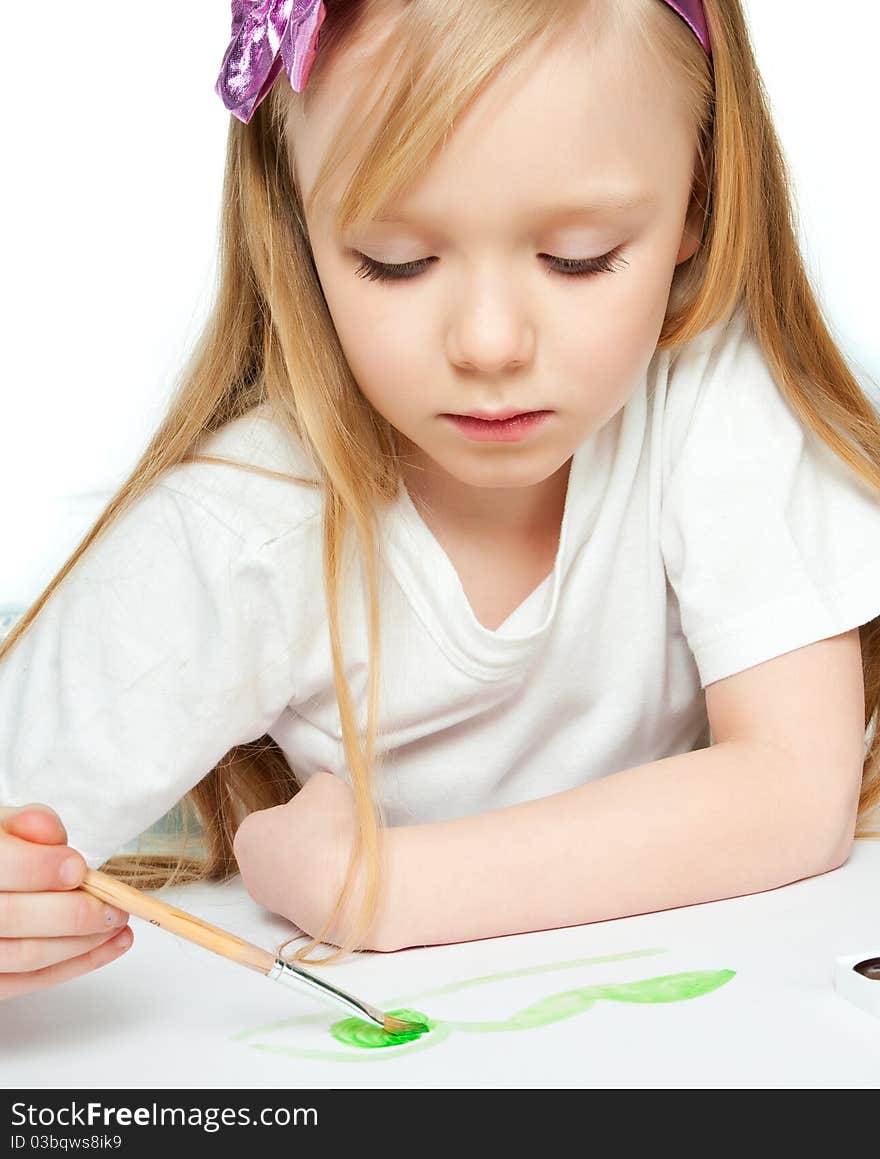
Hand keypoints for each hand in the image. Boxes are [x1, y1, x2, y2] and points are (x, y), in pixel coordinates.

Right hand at [0, 803, 131, 999]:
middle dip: (74, 912)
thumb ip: (28, 824)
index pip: (2, 867)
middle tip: (113, 904)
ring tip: (118, 924)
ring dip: (83, 942)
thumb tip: (51, 833)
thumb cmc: (1, 853)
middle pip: (14, 918)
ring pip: (27, 955)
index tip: (78, 868)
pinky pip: (32, 980)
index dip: (42, 868)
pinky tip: (110, 945)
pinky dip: (77, 964)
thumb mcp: (4, 826)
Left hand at [233, 771, 361, 942]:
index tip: (316, 816)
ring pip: (292, 871)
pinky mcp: (293, 920)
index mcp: (247, 834)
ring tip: (338, 857)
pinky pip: (307, 893)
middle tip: (328, 834)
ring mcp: (270, 901)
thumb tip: (317, 794)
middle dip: (300, 840)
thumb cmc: (329, 831)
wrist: (349, 887)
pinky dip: (321, 886)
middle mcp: (249, 871)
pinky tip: (340, 877)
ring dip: (312, 864)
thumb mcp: (324, 785)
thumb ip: (314, 784)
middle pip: (278, 846)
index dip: (297, 813)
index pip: (271, 817)